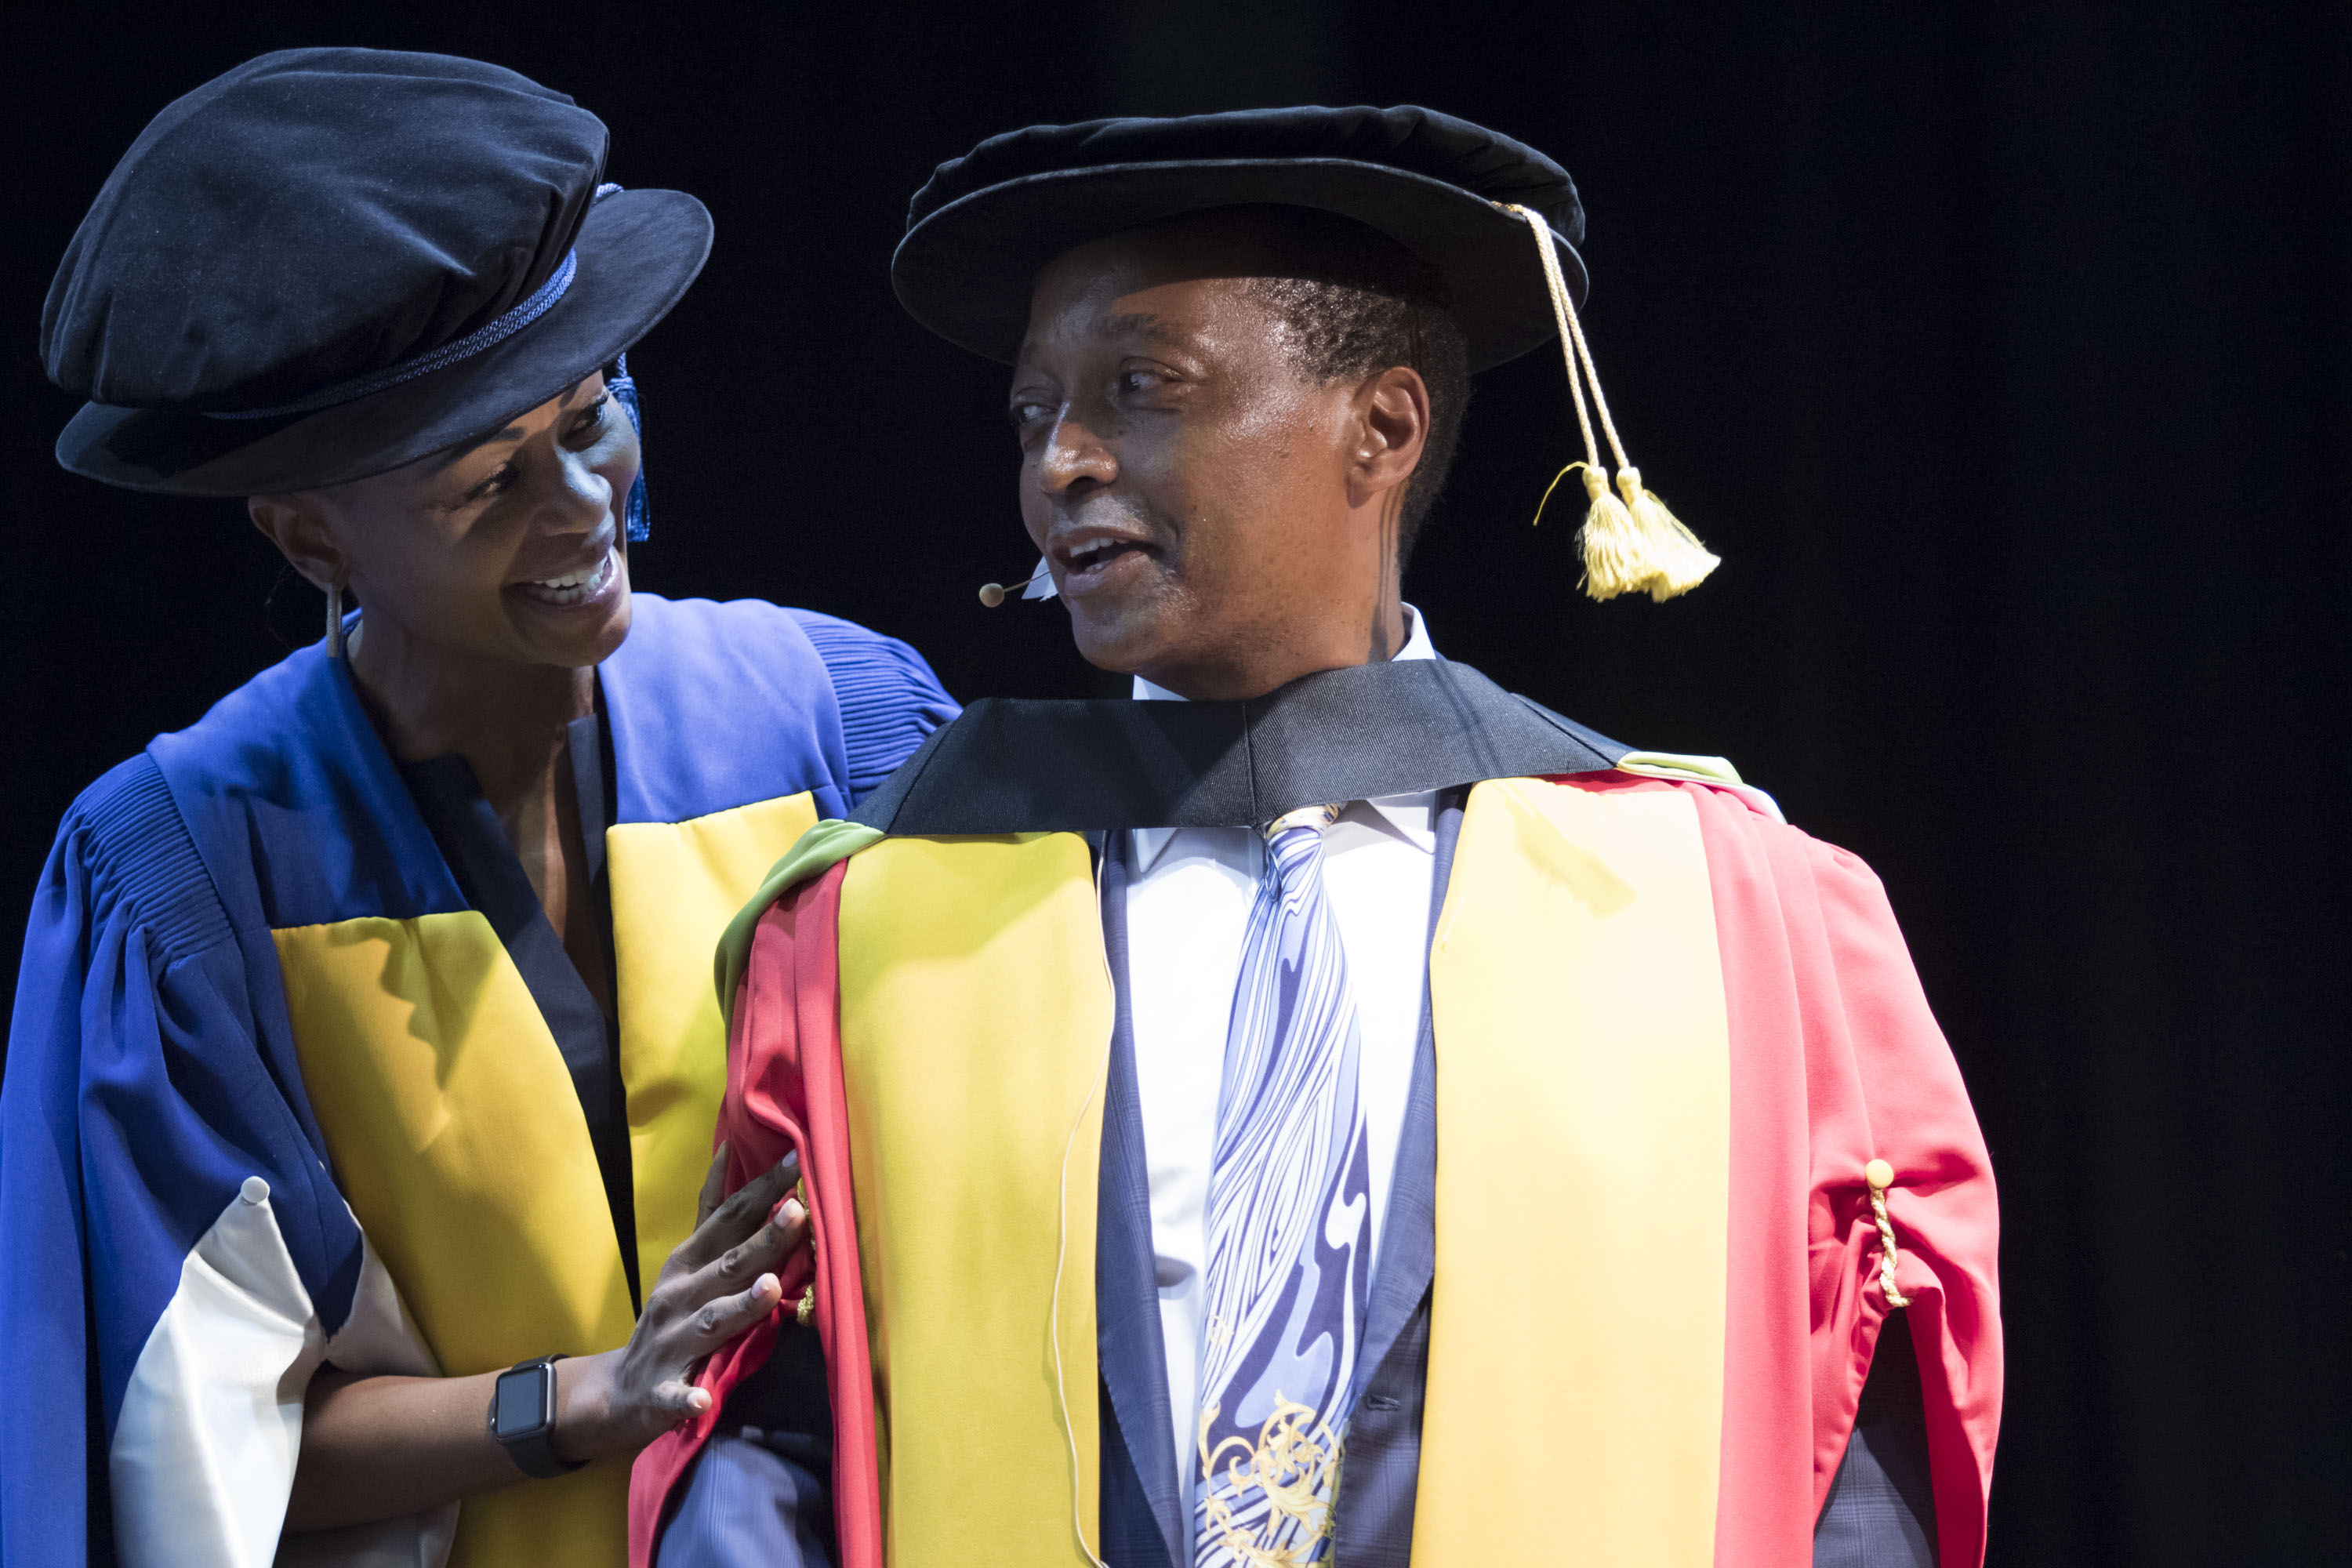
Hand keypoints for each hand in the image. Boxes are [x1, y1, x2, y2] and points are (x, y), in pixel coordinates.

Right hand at [552, 1147, 807, 1459]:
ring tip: (771, 1290)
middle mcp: (678, 1295)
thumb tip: (730, 1151)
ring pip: (711, 1321)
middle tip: (800, 1211)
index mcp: (687, 1262)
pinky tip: (701, 1401)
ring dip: (740, 1305)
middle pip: (728, 1264)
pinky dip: (687, 1397)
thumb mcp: (687, 1260)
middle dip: (764, 1239)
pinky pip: (676, 1395)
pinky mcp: (660, 1390)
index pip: (729, 1217)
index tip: (799, 1159)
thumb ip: (712, 1215)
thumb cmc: (671, 1316)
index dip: (762, 1189)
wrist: (620, 1390)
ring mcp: (669, 1342)